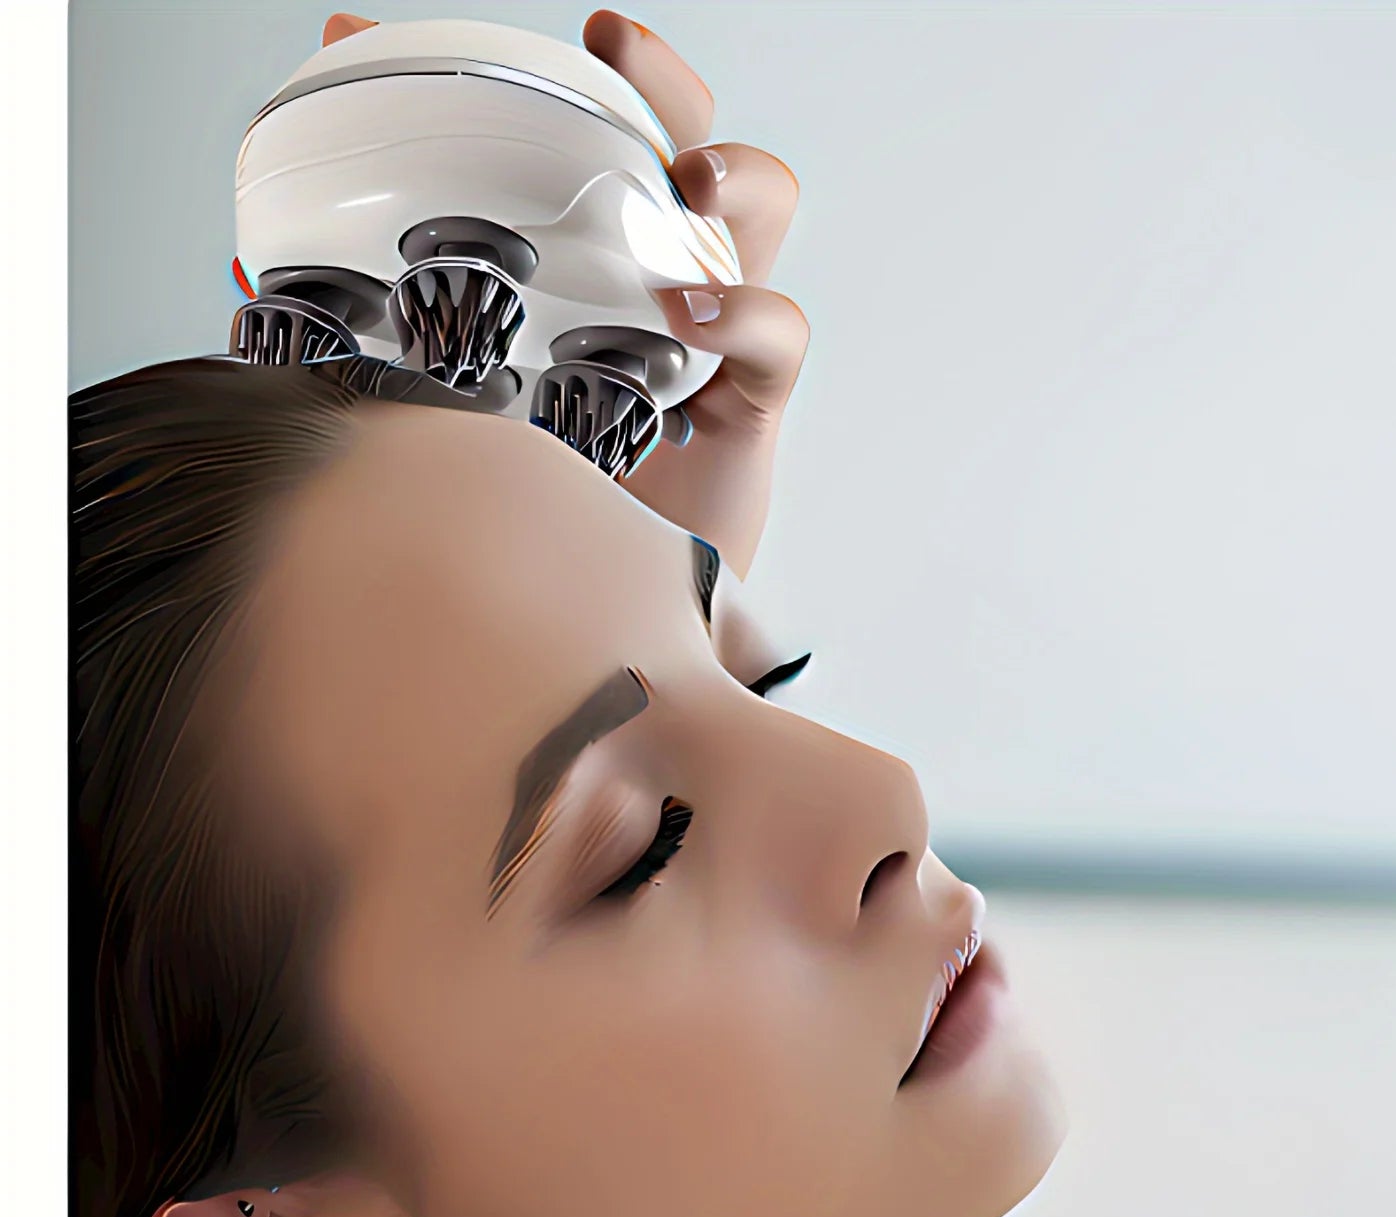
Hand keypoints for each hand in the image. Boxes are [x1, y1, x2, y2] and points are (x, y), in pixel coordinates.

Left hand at [319, 11, 808, 580]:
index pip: (614, 142)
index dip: (605, 80)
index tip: (585, 29)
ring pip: (765, 217)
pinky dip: (746, 310)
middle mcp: (661, 282)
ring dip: (736, 183)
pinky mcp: (749, 405)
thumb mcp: (437, 394)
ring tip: (686, 192)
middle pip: (697, 148)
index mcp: (593, 265)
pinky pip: (778, 333)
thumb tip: (256, 271)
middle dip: (676, 96)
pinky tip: (692, 316)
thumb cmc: (525, 495)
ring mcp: (714, 337)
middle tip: (623, 66)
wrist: (580, 618)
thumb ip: (371, 332)